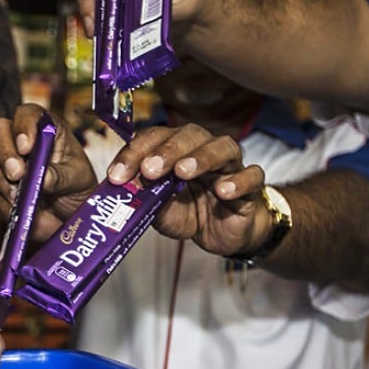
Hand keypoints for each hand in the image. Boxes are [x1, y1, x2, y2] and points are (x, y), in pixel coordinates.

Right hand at [0, 103, 97, 243]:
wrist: (68, 216)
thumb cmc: (77, 189)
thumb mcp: (77, 179)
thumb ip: (60, 176)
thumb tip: (42, 177)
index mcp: (45, 129)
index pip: (27, 114)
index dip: (23, 125)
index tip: (26, 147)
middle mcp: (20, 140)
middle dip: (4, 151)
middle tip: (17, 173)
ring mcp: (5, 162)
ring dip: (0, 177)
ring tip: (18, 196)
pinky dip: (2, 201)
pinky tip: (16, 209)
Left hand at [105, 124, 268, 256]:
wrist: (221, 233)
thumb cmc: (187, 213)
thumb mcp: (158, 210)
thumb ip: (144, 197)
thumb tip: (125, 187)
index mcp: (175, 150)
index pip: (153, 138)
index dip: (133, 154)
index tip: (116, 176)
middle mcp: (202, 149)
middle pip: (189, 135)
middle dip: (167, 151)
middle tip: (150, 169)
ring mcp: (229, 165)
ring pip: (223, 147)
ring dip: (201, 157)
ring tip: (183, 172)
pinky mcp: (251, 186)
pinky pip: (252, 176)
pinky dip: (238, 181)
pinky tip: (223, 191)